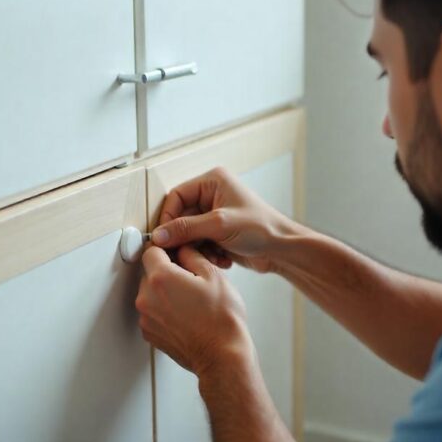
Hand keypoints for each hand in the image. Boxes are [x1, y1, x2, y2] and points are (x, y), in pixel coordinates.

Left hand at [135, 244, 253, 375]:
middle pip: (150, 272)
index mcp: (161, 278)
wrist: (222, 355)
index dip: (167, 248)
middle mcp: (146, 298)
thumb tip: (182, 250)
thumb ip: (191, 255)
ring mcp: (146, 318)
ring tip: (191, 301)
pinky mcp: (150, 333)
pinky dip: (164, 310)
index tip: (176, 253)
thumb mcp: (214, 275)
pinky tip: (186, 314)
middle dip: (167, 271)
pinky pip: (153, 312)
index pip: (151, 250)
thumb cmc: (222, 319)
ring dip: (165, 292)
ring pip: (151, 293)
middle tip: (191, 279)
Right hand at [151, 167, 300, 273]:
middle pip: (181, 216)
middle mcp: (212, 195)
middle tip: (185, 252)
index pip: (177, 196)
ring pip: (189, 233)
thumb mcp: (219, 225)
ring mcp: (215, 215)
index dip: (168, 217)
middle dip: (186, 237)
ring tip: (211, 256)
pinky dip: (206, 254)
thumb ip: (186, 229)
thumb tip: (158, 235)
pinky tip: (222, 259)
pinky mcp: (218, 232)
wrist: (283, 250)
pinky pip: (199, 243)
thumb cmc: (262, 229)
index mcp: (213, 181)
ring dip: (197, 248)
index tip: (163, 237)